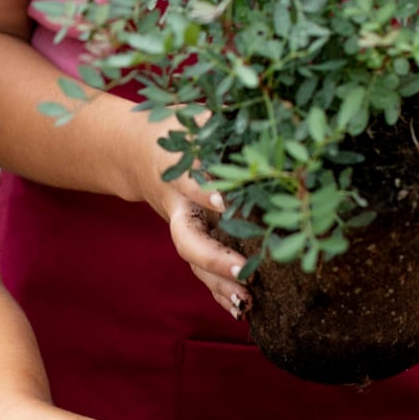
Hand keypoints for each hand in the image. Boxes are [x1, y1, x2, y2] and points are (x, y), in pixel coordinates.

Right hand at [113, 108, 251, 320]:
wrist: (135, 151)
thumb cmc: (177, 129)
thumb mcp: (198, 114)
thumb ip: (231, 117)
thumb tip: (283, 108)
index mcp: (178, 168)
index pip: (192, 182)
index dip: (207, 192)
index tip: (226, 201)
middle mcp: (177, 204)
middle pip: (188, 238)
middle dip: (213, 256)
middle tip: (242, 269)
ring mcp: (181, 228)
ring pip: (195, 262)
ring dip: (220, 284)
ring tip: (248, 301)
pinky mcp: (190, 241)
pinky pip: (202, 272)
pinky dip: (220, 293)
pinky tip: (244, 311)